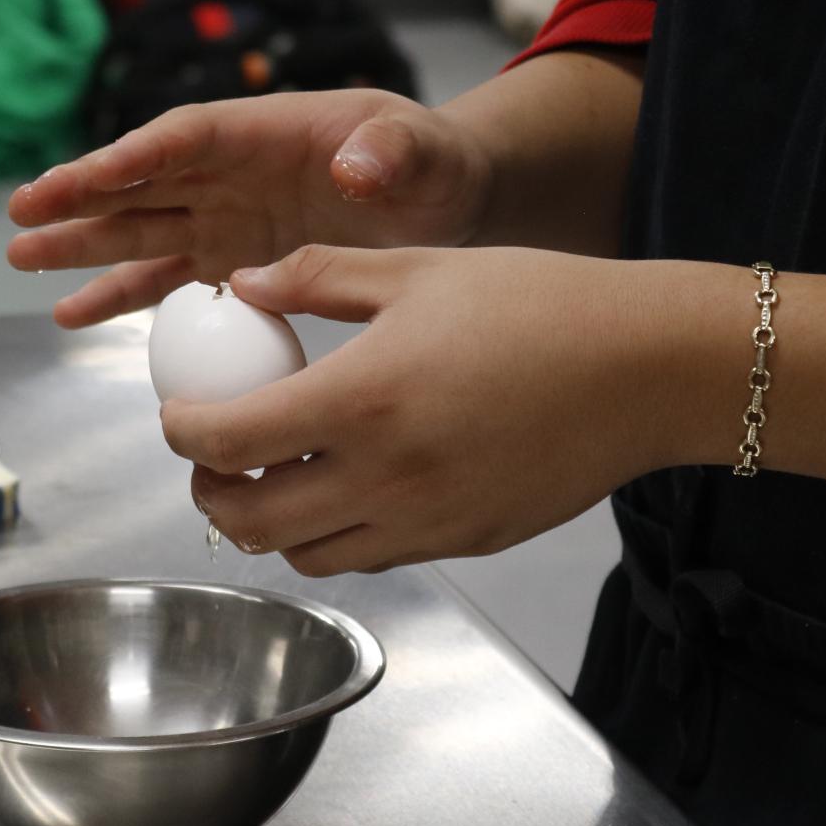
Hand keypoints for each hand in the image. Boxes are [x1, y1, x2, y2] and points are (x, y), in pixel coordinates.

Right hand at [7, 91, 492, 327]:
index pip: (184, 139)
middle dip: (81, 197)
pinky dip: (123, 294)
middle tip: (21, 215)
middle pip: (143, 182)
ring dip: (83, 247)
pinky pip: (168, 278)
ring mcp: (228, 217)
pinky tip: (75, 312)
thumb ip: (391, 154)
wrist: (448, 202)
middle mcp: (233, 172)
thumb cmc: (434, 162)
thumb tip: (353, 169)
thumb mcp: (422, 152)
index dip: (132, 157)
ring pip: (141, 230)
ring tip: (23, 260)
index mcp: (266, 131)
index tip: (81, 178)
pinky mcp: (235, 259)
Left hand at [161, 245, 690, 575]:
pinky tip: (350, 481)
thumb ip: (315, 277)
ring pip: (304, 555)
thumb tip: (244, 286)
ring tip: (276, 471)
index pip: (224, 440)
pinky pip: (371, 557)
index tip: (180, 409)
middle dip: (210, 489)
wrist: (645, 367)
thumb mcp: (418, 269)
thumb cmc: (542, 306)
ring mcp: (425, 522)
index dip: (180, 429)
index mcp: (361, 399)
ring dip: (270, 522)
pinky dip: (336, 532)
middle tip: (212, 453)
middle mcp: (384, 477)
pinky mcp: (462, 544)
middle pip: (248, 521)